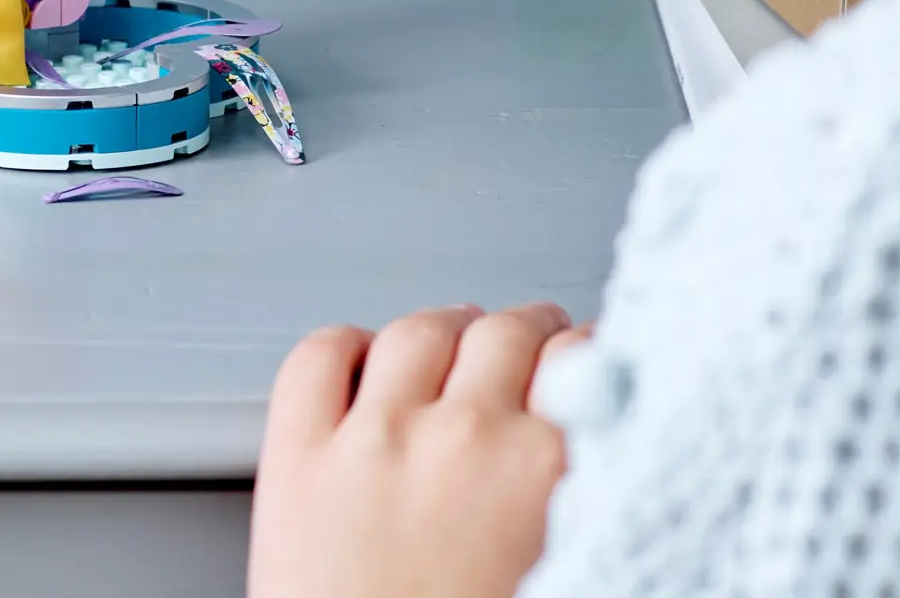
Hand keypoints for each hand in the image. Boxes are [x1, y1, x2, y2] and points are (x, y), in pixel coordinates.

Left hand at [248, 305, 581, 597]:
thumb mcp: (568, 568)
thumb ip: (587, 497)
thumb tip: (603, 450)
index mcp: (545, 472)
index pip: (582, 358)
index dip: (587, 361)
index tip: (586, 369)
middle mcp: (462, 437)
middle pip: (502, 331)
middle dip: (524, 335)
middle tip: (529, 348)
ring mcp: (372, 439)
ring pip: (416, 331)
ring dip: (443, 333)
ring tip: (453, 347)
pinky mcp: (296, 459)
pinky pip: (317, 358)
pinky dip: (342, 350)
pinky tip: (360, 368)